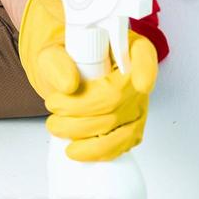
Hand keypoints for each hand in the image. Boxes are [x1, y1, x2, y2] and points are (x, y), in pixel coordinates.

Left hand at [19, 0, 158, 161]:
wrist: (67, 77)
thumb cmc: (66, 60)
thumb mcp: (53, 52)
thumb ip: (55, 62)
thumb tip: (68, 85)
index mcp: (126, 47)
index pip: (144, 54)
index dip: (146, 70)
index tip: (140, 84)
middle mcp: (138, 77)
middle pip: (117, 98)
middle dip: (79, 108)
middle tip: (52, 105)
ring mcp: (138, 104)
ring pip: (117, 126)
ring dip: (81, 131)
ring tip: (55, 126)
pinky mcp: (131, 127)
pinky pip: (122, 144)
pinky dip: (97, 151)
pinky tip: (77, 149)